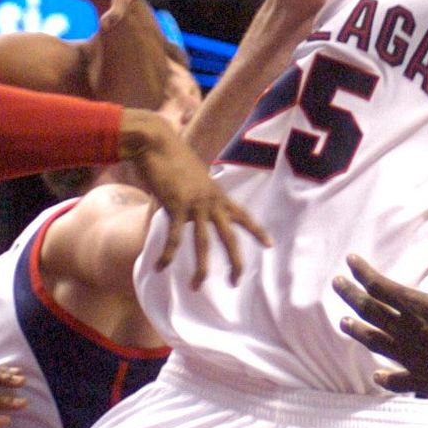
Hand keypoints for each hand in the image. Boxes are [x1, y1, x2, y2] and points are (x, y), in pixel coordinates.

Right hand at [122, 112, 269, 286]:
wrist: (157, 142)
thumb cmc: (171, 158)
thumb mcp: (192, 178)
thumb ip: (194, 195)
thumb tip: (186, 211)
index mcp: (217, 194)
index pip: (243, 215)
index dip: (257, 231)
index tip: (270, 245)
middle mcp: (211, 201)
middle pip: (230, 236)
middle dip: (236, 261)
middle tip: (236, 281)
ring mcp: (195, 203)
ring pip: (204, 242)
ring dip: (201, 267)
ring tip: (197, 286)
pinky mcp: (175, 205)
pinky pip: (175, 236)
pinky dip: (168, 254)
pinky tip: (160, 266)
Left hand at [332, 228, 427, 398]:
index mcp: (415, 309)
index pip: (381, 286)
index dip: (364, 272)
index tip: (350, 260)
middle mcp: (404, 332)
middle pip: (370, 311)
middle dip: (352, 295)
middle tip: (336, 283)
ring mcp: (408, 358)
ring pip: (375, 341)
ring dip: (357, 331)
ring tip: (342, 323)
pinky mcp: (417, 379)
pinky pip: (396, 378)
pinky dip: (385, 376)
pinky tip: (377, 376)